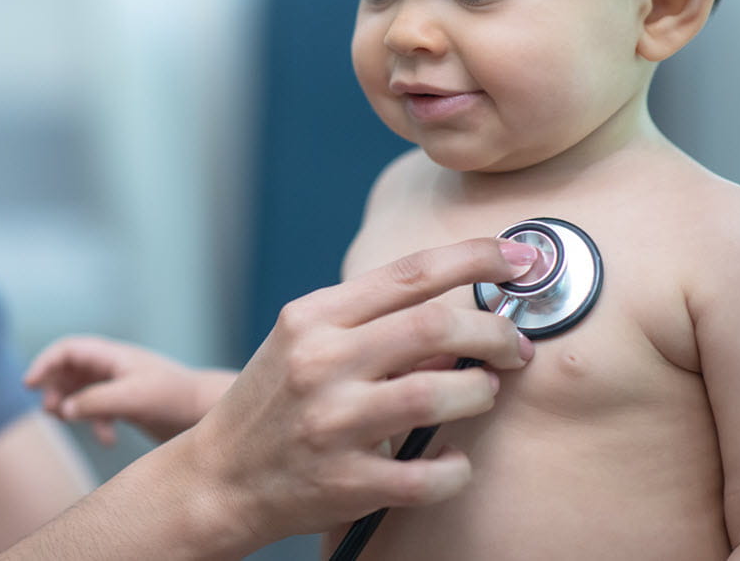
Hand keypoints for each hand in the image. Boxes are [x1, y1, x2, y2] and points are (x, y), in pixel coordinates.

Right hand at [24, 335, 235, 444]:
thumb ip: (96, 401)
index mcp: (114, 356)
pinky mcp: (132, 405)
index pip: (69, 350)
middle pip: (70, 369)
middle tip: (51, 411)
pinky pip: (100, 409)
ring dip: (70, 404)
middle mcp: (116, 367)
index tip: (29, 384)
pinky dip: (95, 423)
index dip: (45, 363)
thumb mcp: (134, 398)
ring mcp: (123, 386)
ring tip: (66, 419)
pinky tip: (109, 440)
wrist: (208, 414)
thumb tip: (64, 409)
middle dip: (54, 387)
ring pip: (82, 390)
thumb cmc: (175, 399)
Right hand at [171, 237, 537, 545]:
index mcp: (312, 317)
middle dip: (495, 332)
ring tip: (482, 395)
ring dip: (479, 393)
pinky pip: (427, 475)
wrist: (218, 479)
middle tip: (515, 347)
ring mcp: (331, 423)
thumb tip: (464, 323)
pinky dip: (455, 468)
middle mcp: (320, 362)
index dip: (476, 258)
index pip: (409, 272)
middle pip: (435, 326)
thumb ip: (375, 328)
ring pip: (438, 394)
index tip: (520, 259)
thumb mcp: (306, 347)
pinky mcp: (344, 482)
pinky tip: (452, 461)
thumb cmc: (272, 405)